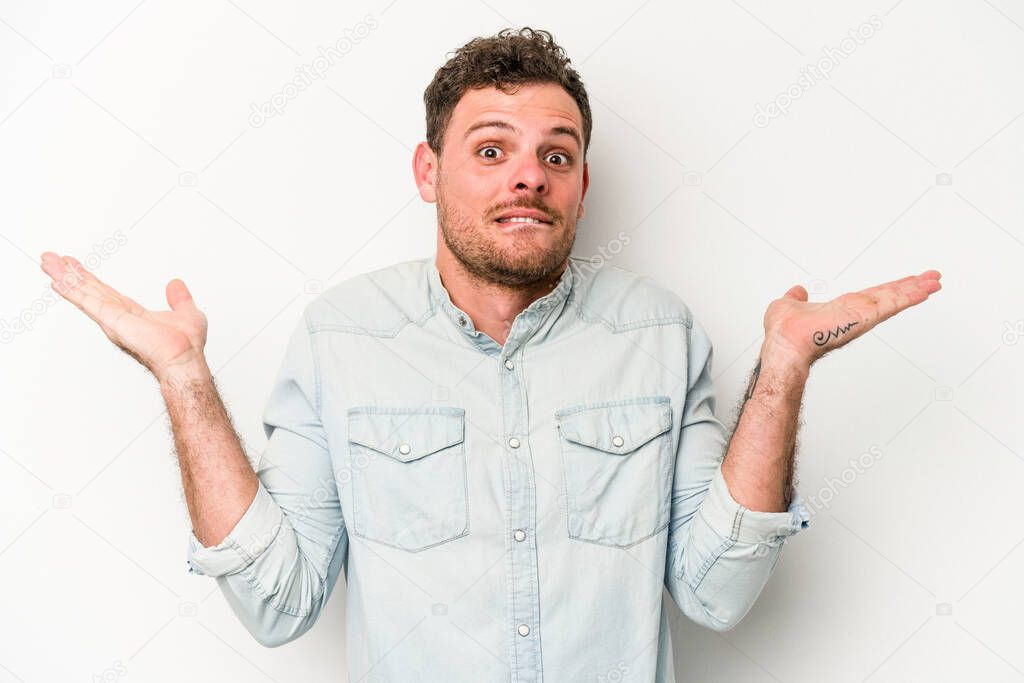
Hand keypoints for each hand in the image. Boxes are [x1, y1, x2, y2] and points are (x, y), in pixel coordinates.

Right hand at [40, 252, 208, 380]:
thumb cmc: (186, 346)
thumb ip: (179, 299)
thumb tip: (176, 285)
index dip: (90, 279)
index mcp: (132, 314)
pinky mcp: (112, 321)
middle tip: (51, 259)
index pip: (105, 293)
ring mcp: (113, 319)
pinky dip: (72, 291)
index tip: (75, 267)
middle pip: (89, 290)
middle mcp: (118, 317)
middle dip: (69, 274)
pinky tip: (58, 281)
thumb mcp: (186, 312)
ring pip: (84, 293)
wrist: (185, 359)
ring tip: (48, 263)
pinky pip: (88, 303)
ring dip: (65, 277)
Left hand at [761, 270, 942, 368]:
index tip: (906, 282)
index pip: (870, 297)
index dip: (889, 289)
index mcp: (841, 310)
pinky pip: (891, 303)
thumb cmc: (783, 333)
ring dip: (916, 289)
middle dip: (911, 287)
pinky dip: (909, 296)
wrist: (784, 344)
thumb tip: (797, 291)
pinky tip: (926, 289)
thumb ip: (795, 298)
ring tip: (936, 280)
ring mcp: (862, 316)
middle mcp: (855, 313)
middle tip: (933, 278)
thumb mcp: (787, 305)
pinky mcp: (865, 317)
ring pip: (894, 298)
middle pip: (889, 296)